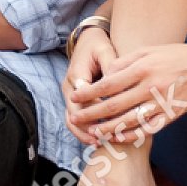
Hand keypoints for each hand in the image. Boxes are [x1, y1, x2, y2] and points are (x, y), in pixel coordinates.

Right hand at [62, 25, 115, 144]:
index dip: (97, 109)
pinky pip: (75, 119)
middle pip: (74, 112)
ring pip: (71, 119)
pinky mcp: (74, 101)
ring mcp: (70, 96)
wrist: (86, 42)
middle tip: (104, 137)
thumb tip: (117, 80)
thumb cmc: (98, 46)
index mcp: (76, 74)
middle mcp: (69, 87)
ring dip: (83, 132)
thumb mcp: (104, 50)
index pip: (84, 96)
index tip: (113, 119)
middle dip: (88, 126)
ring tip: (99, 143)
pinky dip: (84, 131)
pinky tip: (97, 139)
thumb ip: (111, 65)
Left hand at [67, 39, 186, 141]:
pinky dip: (132, 135)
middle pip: (114, 105)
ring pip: (129, 121)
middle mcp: (150, 87)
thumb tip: (103, 75)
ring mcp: (162, 103)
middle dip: (91, 114)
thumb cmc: (176, 55)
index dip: (88, 93)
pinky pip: (149, 129)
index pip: (108, 84)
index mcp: (142, 68)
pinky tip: (119, 137)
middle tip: (76, 119)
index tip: (74, 97)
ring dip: (108, 129)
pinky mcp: (172, 115)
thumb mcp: (148, 50)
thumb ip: (125, 62)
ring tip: (93, 132)